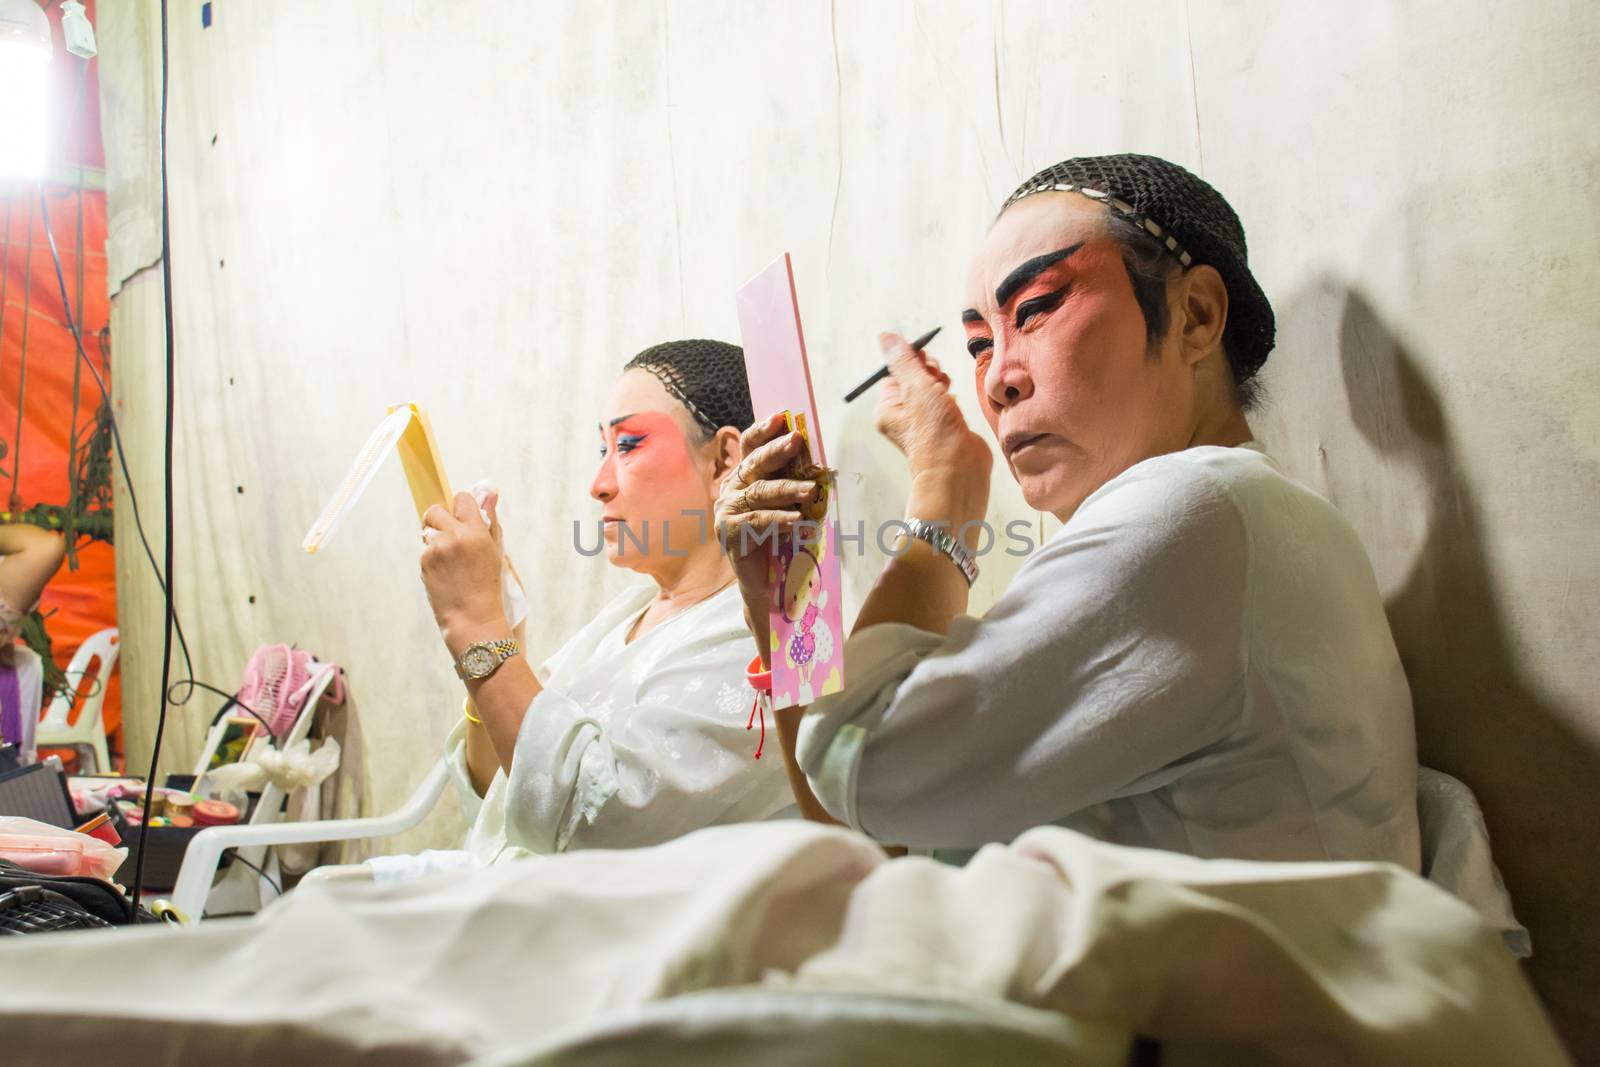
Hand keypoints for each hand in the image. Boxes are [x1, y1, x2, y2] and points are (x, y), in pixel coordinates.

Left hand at [420, 492, 508, 650]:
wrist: (472, 616)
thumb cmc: (488, 585)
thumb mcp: (495, 551)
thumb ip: (490, 521)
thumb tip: (490, 491)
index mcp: (475, 531)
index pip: (462, 499)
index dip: (463, 507)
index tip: (464, 516)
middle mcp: (453, 536)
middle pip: (435, 510)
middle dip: (440, 519)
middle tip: (451, 535)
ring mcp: (435, 549)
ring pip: (429, 532)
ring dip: (437, 541)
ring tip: (452, 562)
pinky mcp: (424, 562)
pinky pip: (426, 550)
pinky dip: (433, 558)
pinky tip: (446, 573)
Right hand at [714, 413, 822, 660]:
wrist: (761, 581)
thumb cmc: (777, 538)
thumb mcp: (786, 504)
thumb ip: (792, 484)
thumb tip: (820, 464)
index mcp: (743, 477)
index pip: (749, 447)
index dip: (763, 430)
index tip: (782, 417)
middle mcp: (731, 489)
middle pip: (753, 464)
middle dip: (777, 451)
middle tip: (797, 441)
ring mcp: (728, 511)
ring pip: (759, 493)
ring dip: (787, 489)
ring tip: (810, 491)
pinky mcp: (729, 533)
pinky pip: (757, 522)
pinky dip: (778, 520)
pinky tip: (796, 520)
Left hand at [873, 332, 992, 482]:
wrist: (959, 468)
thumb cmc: (934, 432)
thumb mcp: (916, 386)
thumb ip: (903, 360)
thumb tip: (886, 337)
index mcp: (887, 408)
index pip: (895, 372)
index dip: (911, 361)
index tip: (924, 359)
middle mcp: (901, 416)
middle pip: (913, 378)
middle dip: (928, 372)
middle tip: (936, 379)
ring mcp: (922, 422)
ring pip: (930, 388)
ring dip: (940, 384)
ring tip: (946, 393)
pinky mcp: (942, 426)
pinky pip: (943, 401)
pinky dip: (949, 398)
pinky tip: (953, 404)